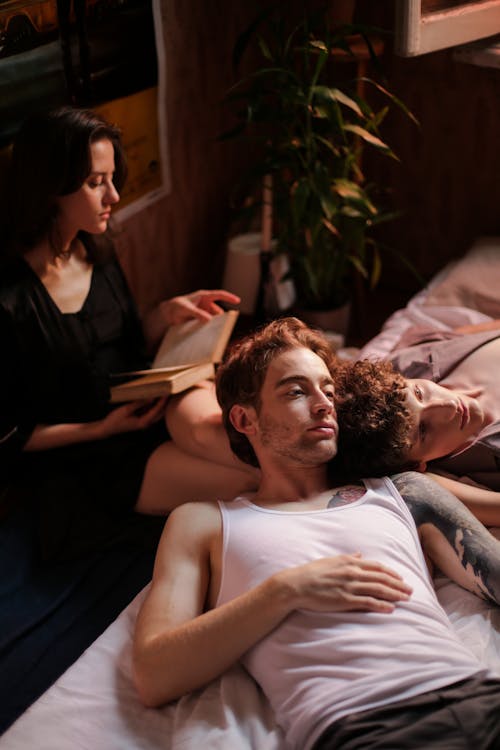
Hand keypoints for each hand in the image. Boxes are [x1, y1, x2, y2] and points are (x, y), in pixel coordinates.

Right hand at [98, 397, 167, 437]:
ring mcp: (144, 422)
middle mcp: (146, 424)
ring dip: (160, 404)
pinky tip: (153, 399)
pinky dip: (153, 406)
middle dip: (165, 403)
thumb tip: (150, 397)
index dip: (163, 401)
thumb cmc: (115, 420)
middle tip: (168, 392)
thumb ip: (139, 403)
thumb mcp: (126, 409)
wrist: (107, 429)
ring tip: (162, 394)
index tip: (167, 393)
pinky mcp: (140, 420)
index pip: (157, 410)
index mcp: (144, 422)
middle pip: (160, 413)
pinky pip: (150, 413)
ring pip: (156, 413)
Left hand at [160, 289, 240, 325]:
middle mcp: (206, 304)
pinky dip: (209, 328)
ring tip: (214, 332)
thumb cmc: (176, 307)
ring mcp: (204, 312)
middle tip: (223, 326)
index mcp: (204, 296)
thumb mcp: (186, 309)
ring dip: (215, 325)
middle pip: (218, 311)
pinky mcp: (201, 320)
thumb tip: (209, 319)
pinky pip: (209, 324)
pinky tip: (208, 334)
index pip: (220, 295)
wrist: (167, 314)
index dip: (229, 297)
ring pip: (214, 319)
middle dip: (221, 318)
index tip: (238, 301)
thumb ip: (197, 313)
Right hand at [279, 553, 411, 613]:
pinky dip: (381, 605)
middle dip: (398, 584)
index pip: (377, 567)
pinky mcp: (345, 600)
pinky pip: (368, 602)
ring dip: (394, 594)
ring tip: (406, 599)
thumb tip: (360, 554)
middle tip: (410, 591)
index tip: (401, 579)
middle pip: (382, 578)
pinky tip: (391, 608)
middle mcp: (353, 572)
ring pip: (378, 589)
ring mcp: (350, 586)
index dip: (392, 573)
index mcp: (350, 562)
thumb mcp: (332, 560)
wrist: (297, 584)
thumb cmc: (313, 572)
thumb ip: (348, 558)